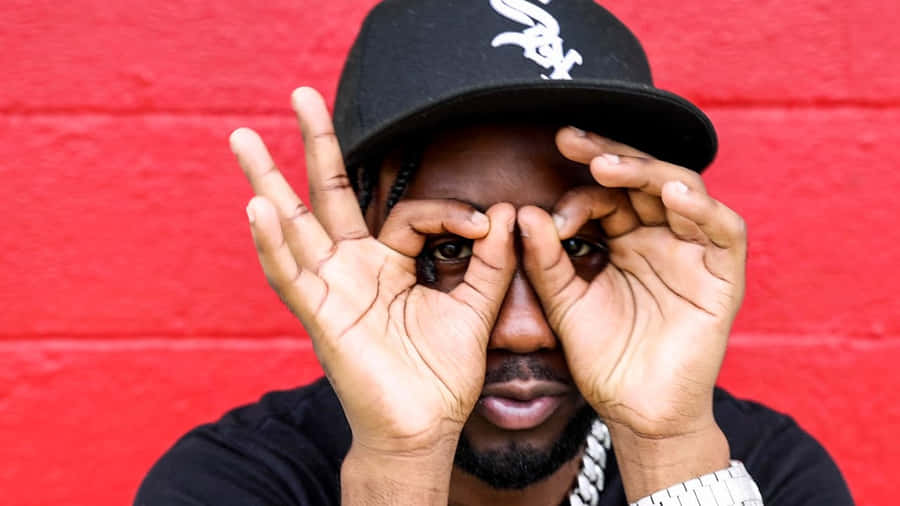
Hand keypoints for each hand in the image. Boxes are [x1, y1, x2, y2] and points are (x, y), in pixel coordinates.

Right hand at [231, 88, 515, 458]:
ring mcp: (332, 289)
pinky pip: (290, 277)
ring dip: (268, 183)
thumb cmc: (442, 375)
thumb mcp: (474, 309)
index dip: (447, 210)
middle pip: (327, 196)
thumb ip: (488, 262)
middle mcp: (354, 269)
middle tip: (301, 95)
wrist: (425, 429)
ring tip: (243, 139)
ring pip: (294, 227)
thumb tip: (509, 210)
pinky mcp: (320, 318)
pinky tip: (257, 208)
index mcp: (389, 264)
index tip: (486, 223)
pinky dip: (272, 244)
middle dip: (316, 146)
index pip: (409, 214)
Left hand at [518, 127, 746, 440]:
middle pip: (643, 179)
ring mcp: (694, 253)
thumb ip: (546, 260)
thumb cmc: (603, 357)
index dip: (579, 188)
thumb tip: (523, 212)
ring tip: (609, 167)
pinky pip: (724, 231)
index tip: (543, 205)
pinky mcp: (722, 275)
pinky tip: (672, 195)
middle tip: (571, 141)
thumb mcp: (565, 302)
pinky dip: (703, 210)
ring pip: (683, 191)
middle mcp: (661, 237)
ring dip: (648, 173)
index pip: (607, 194)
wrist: (636, 411)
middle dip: (608, 156)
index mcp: (625, 239)